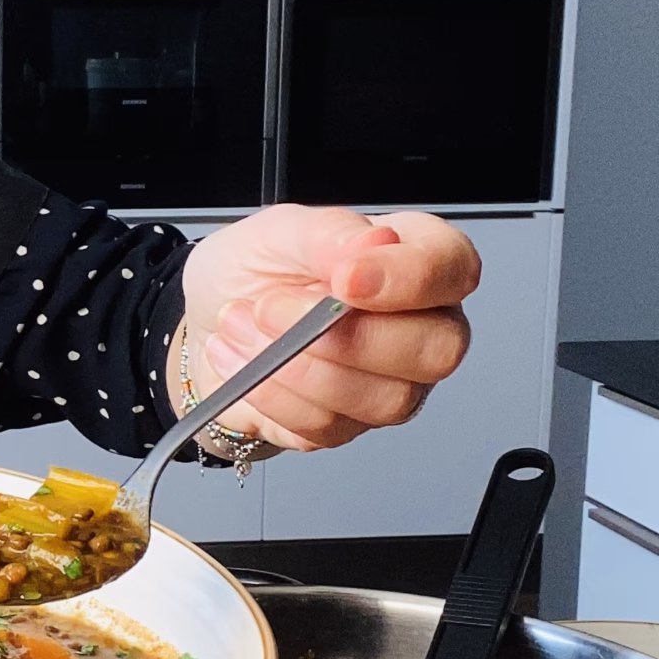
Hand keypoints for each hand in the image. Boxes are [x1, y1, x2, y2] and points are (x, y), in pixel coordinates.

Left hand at [176, 207, 479, 451]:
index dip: (408, 279)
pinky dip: (273, 394)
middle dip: (346, 337)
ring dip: (298, 367)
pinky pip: (329, 427)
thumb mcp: (280, 231)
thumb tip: (371, 245)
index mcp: (415, 259)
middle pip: (437, 350)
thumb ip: (330, 233)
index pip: (452, 269)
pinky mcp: (350, 424)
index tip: (345, 280)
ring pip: (384, 400)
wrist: (206, 320)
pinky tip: (245, 362)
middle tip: (271, 307)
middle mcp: (419, 325)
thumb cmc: (255, 270)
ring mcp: (391, 382)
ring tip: (243, 327)